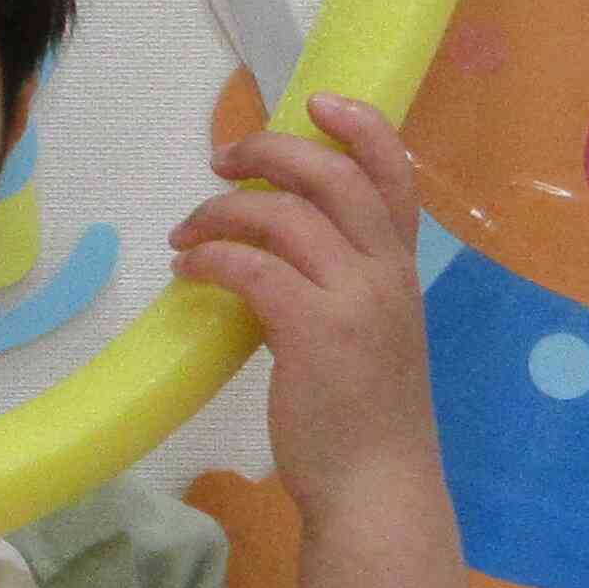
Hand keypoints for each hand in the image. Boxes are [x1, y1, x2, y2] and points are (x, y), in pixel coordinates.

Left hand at [168, 93, 442, 526]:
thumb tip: (274, 252)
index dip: (359, 126)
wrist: (376, 486)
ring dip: (222, 210)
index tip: (315, 102)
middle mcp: (386, 273)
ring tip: (186, 231)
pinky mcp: (312, 330)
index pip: (395, 174)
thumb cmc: (365, 417)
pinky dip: (210, 258)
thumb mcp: (369, 335)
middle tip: (221, 159)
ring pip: (285, 216)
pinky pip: (250, 267)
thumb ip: (339, 286)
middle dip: (272, 152)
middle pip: (333, 176)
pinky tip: (186, 270)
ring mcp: (354, 300)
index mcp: (402, 269)